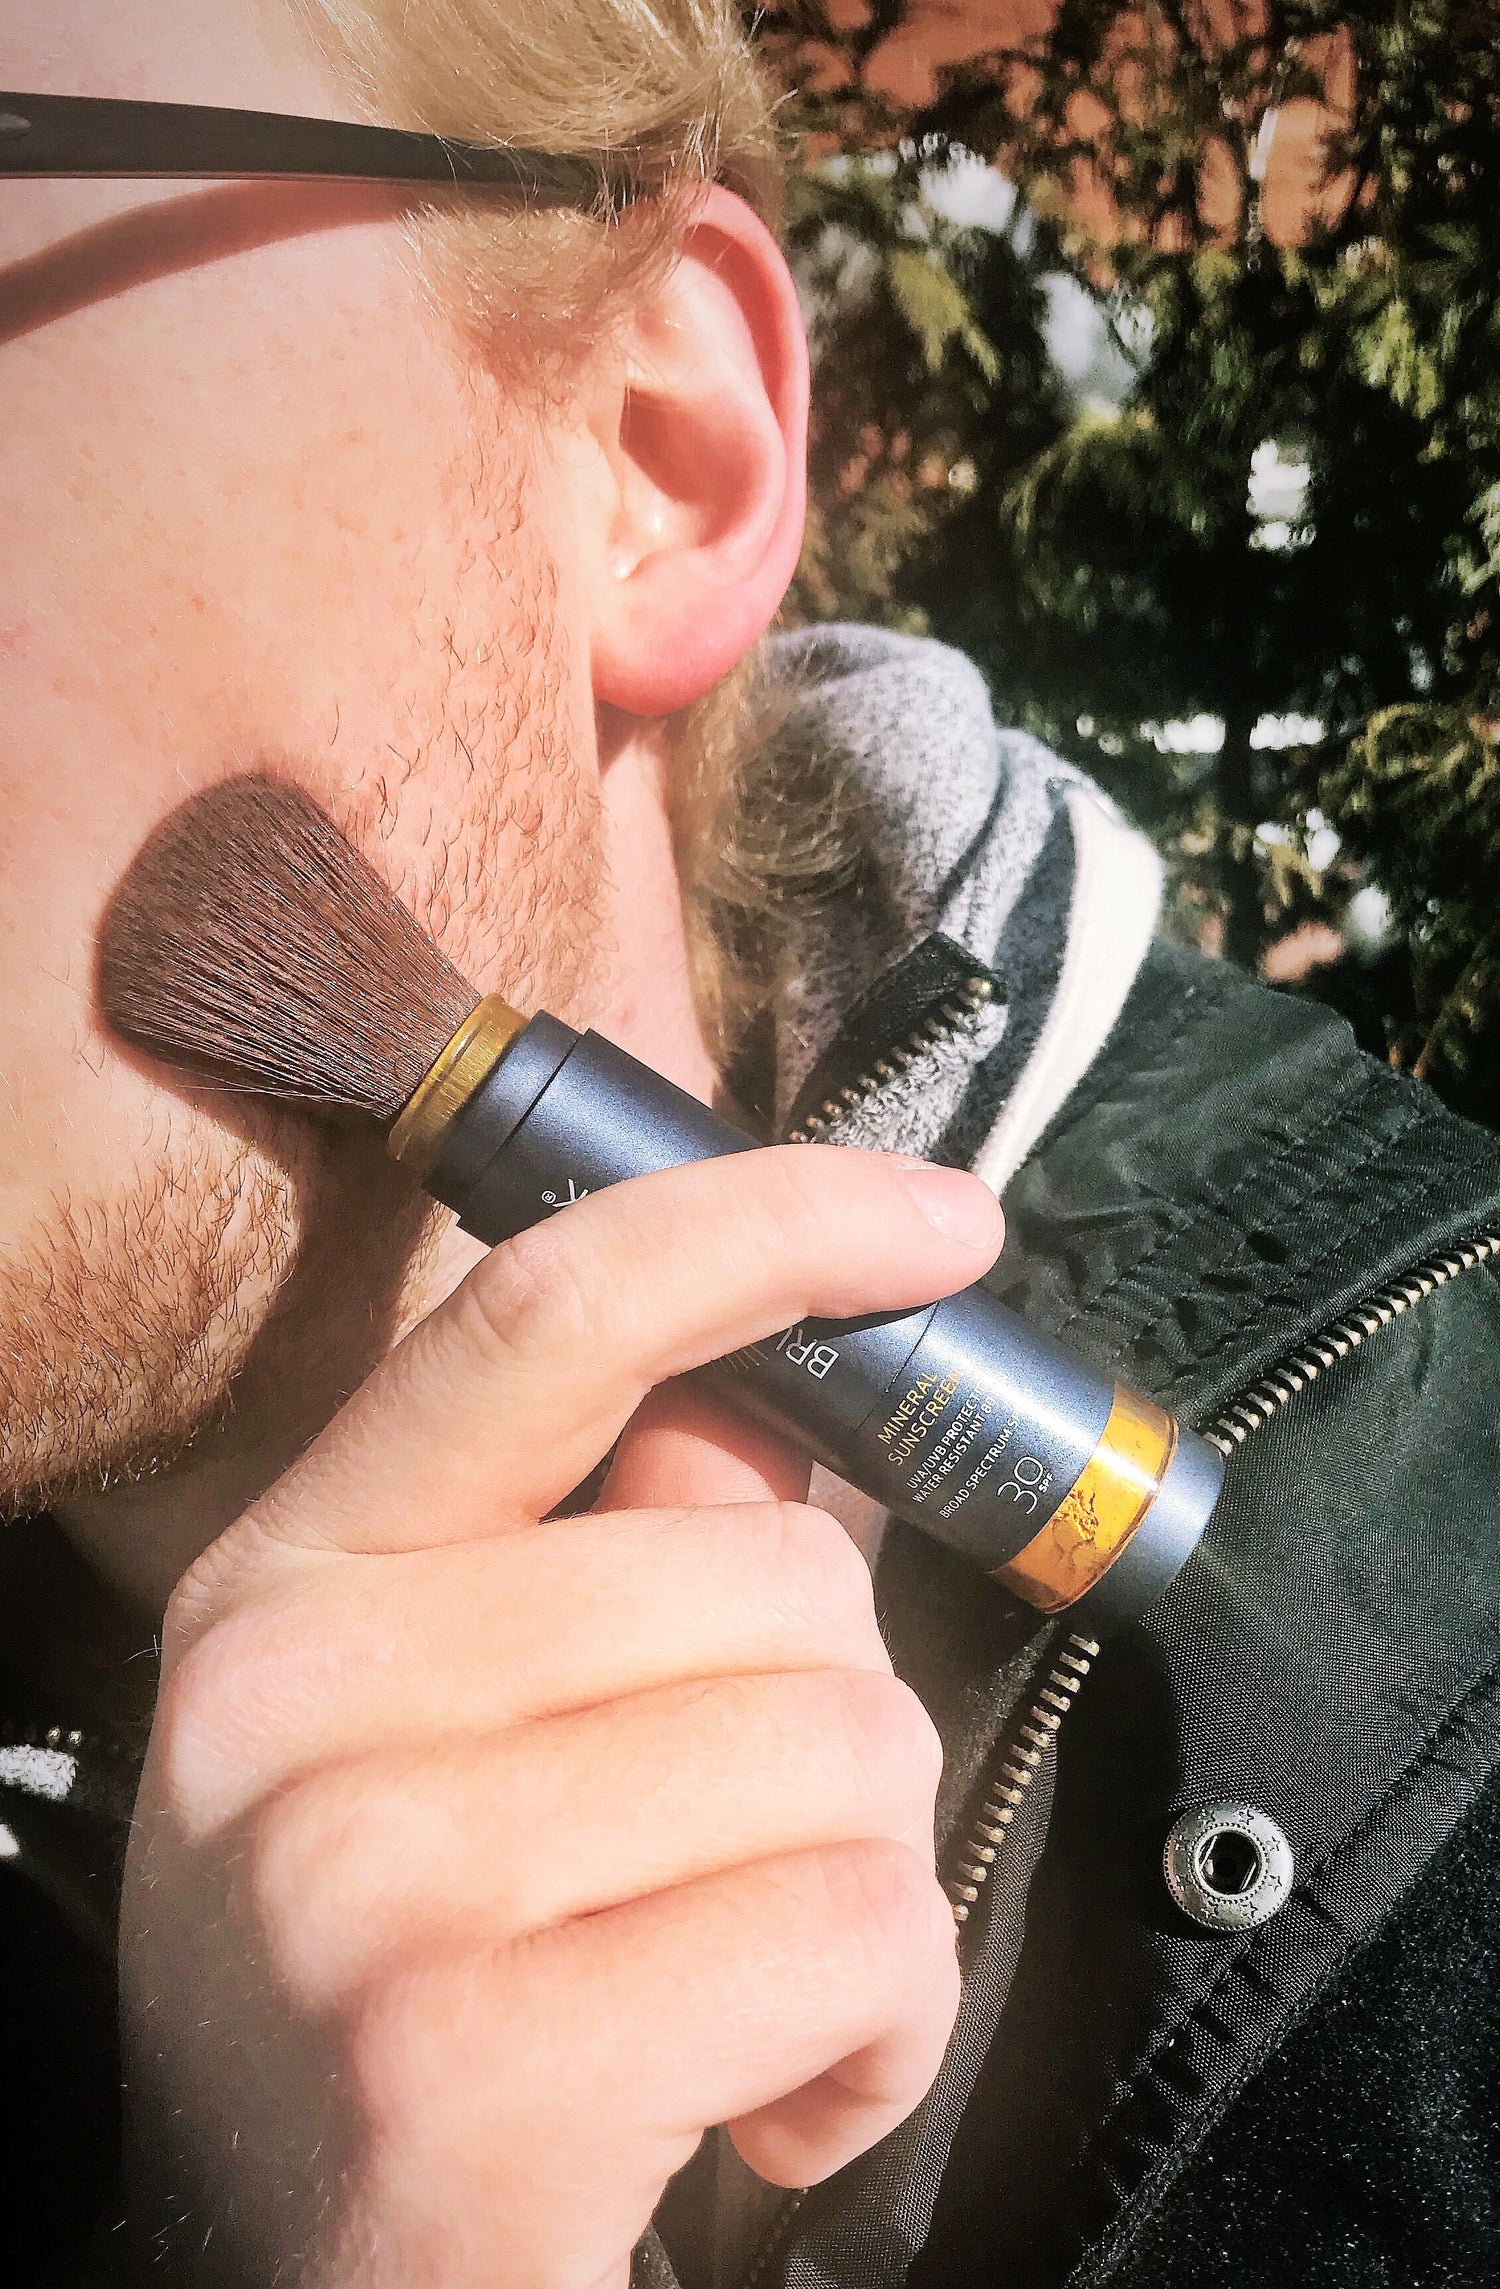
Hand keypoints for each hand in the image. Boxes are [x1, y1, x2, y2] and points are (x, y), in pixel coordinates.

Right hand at [121, 1145, 1002, 2287]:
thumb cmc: (429, 2000)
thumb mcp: (457, 1745)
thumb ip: (613, 1555)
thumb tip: (768, 1405)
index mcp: (298, 1579)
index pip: (548, 1316)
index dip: (767, 1224)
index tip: (944, 1220)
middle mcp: (293, 1699)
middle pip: (778, 1574)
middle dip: (834, 1731)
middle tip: (724, 1874)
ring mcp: (369, 1873)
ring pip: (848, 1746)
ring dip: (863, 1896)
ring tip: (731, 1993)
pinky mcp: (476, 2060)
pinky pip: (859, 1930)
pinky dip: (877, 2035)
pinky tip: (760, 2102)